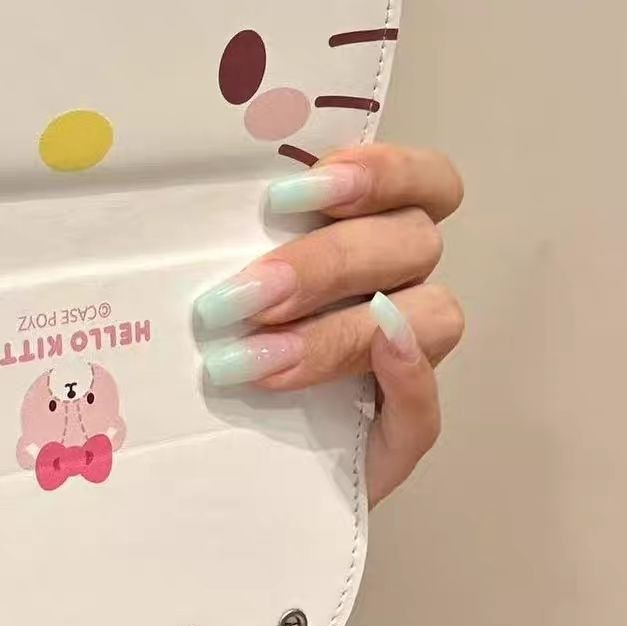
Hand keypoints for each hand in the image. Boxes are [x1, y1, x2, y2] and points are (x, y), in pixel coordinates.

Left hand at [194, 144, 464, 506]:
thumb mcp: (215, 272)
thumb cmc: (206, 334)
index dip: (382, 173)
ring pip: (431, 315)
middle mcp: (397, 284)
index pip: (423, 180)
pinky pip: (428, 406)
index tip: (295, 192)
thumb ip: (230, 231)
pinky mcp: (400, 432)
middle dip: (324, 265)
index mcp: (367, 229)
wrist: (198, 453)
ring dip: (340, 332)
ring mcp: (406, 359)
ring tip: (254, 361)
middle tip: (245, 297)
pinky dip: (408, 377)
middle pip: (411, 244)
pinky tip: (374, 362)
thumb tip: (195, 203)